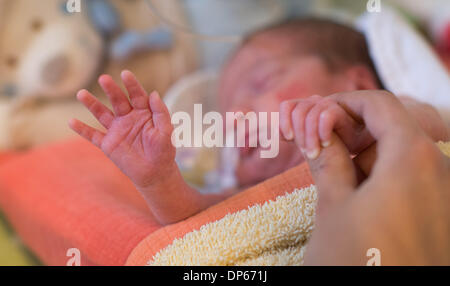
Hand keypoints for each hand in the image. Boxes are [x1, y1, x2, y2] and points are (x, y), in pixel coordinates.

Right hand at [69, 71, 174, 188]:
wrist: (155, 173)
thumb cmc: (163, 151)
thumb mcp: (166, 131)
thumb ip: (161, 113)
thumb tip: (154, 93)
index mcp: (144, 112)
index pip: (137, 95)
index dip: (131, 84)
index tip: (125, 74)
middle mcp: (128, 117)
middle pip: (118, 100)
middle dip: (111, 89)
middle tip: (104, 79)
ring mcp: (116, 130)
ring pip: (102, 113)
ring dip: (92, 104)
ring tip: (81, 93)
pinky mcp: (107, 143)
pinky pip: (93, 135)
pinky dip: (82, 129)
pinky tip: (71, 121)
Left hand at [280, 94, 373, 159]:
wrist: (376, 147)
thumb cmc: (345, 148)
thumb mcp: (318, 145)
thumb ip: (300, 138)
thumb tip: (276, 135)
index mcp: (312, 109)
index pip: (288, 106)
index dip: (284, 121)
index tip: (289, 139)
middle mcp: (322, 103)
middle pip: (298, 110)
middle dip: (299, 133)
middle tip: (308, 152)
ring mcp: (336, 104)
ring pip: (310, 112)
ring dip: (309, 136)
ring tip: (316, 153)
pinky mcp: (351, 108)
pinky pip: (326, 114)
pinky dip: (323, 130)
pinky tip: (328, 142)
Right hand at [295, 91, 449, 264]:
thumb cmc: (359, 262)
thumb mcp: (333, 206)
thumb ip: (327, 159)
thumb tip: (317, 130)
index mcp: (413, 157)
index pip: (378, 104)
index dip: (343, 102)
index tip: (316, 113)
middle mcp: (440, 168)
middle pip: (393, 126)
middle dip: (351, 129)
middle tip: (317, 144)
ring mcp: (446, 192)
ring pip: (402, 153)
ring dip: (365, 154)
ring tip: (333, 173)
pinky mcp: (444, 213)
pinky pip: (414, 178)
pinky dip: (383, 176)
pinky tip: (357, 194)